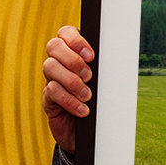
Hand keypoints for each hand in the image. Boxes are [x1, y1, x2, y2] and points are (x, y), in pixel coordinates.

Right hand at [42, 26, 94, 152]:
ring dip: (71, 81)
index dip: (75, 39)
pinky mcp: (48, 99)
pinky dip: (69, 100)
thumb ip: (105, 67)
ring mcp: (51, 79)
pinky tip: (83, 110)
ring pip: (50, 67)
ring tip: (87, 95)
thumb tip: (118, 55)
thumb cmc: (100, 101)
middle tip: (89, 76)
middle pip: (53, 46)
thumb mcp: (104, 81)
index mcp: (73, 52)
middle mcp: (59, 62)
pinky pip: (51, 91)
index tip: (91, 55)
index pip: (65, 32)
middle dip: (73, 59)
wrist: (90, 131)